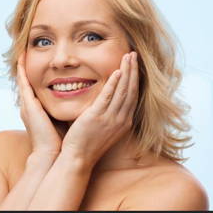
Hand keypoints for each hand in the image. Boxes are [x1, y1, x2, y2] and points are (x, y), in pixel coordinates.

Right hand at [17, 51, 63, 154]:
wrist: (52, 154)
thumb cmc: (60, 141)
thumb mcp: (62, 120)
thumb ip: (66, 110)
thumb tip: (80, 102)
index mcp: (37, 109)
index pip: (35, 87)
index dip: (36, 74)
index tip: (40, 62)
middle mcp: (29, 105)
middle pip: (26, 80)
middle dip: (25, 67)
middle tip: (25, 50)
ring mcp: (27, 104)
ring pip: (23, 79)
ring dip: (22, 65)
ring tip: (22, 49)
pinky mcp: (28, 104)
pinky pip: (23, 82)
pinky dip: (21, 70)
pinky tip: (22, 58)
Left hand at [61, 51, 138, 165]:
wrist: (77, 159)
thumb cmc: (86, 143)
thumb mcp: (101, 127)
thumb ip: (104, 112)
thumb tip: (102, 99)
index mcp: (123, 122)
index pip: (132, 96)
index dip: (134, 79)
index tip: (134, 65)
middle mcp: (121, 120)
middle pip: (131, 90)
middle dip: (134, 71)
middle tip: (134, 54)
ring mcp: (111, 119)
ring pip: (123, 91)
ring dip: (126, 72)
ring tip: (128, 56)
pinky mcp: (97, 118)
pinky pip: (108, 97)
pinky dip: (114, 84)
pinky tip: (117, 72)